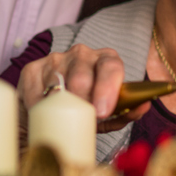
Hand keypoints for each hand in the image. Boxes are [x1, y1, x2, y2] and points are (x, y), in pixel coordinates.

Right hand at [17, 44, 150, 132]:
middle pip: (82, 78)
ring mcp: (56, 59)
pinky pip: (36, 92)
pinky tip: (45, 115)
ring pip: (58, 84)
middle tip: (82, 121)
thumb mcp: (109, 112)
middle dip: (83, 103)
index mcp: (106, 60)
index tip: (103, 111)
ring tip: (64, 120)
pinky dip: (40, 109)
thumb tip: (143, 107)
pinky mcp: (32, 69)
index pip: (111, 67)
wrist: (51, 107)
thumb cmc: (87, 108)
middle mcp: (82, 54)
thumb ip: (127, 111)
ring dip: (61, 107)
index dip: (107, 89)